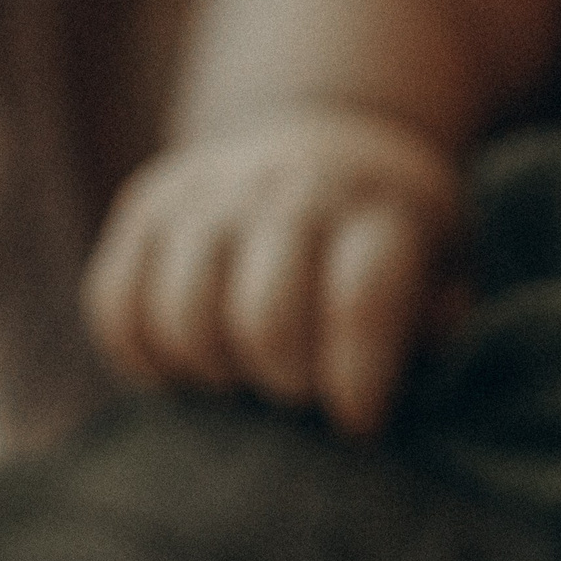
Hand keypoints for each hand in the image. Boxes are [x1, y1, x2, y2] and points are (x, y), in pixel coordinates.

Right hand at [83, 108, 463, 434]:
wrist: (329, 137)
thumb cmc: (393, 241)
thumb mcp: (446, 270)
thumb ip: (433, 330)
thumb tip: (392, 386)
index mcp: (378, 212)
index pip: (359, 302)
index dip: (355, 380)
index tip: (357, 423)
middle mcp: (290, 190)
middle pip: (264, 320)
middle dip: (285, 385)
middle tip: (301, 397)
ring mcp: (209, 192)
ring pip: (181, 317)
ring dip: (214, 375)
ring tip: (246, 381)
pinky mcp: (146, 204)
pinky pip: (115, 303)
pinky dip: (145, 356)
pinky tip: (189, 365)